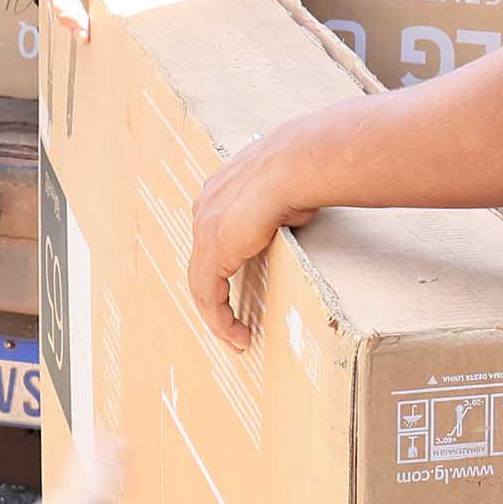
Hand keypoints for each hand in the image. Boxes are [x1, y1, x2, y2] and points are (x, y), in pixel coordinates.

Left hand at [186, 119, 322, 350]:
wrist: (296, 165)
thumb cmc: (302, 171)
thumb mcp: (286, 191)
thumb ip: (281, 209)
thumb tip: (295, 214)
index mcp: (220, 192)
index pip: (213, 238)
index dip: (223, 265)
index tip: (239, 285)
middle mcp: (205, 209)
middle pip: (202, 264)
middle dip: (215, 298)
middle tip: (231, 323)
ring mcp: (205, 230)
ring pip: (200, 285)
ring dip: (217, 317)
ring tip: (235, 338)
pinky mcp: (212, 252)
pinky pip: (208, 296)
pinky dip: (220, 319)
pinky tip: (235, 334)